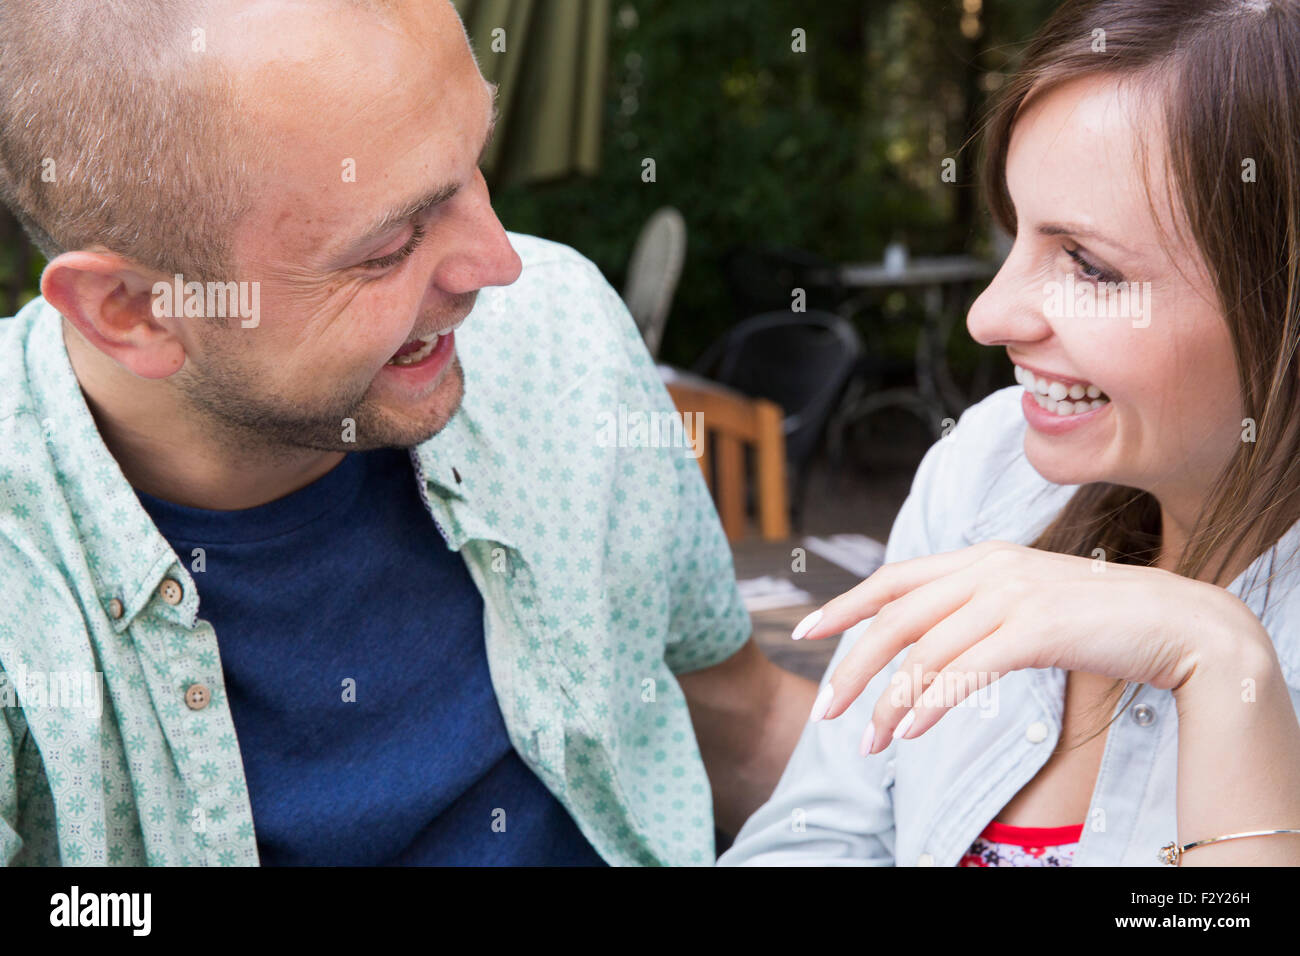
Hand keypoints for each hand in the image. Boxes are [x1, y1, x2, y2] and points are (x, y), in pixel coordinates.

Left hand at [794, 540, 1256, 754]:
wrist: (1177, 622)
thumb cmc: (1098, 620)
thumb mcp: (1024, 603)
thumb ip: (975, 610)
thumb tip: (924, 645)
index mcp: (980, 557)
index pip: (893, 578)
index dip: (844, 604)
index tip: (804, 631)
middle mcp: (988, 568)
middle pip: (895, 618)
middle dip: (852, 666)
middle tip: (825, 709)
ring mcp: (1011, 595)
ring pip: (925, 652)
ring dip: (890, 703)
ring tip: (869, 741)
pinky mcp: (1035, 628)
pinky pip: (965, 671)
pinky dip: (931, 704)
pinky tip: (911, 732)